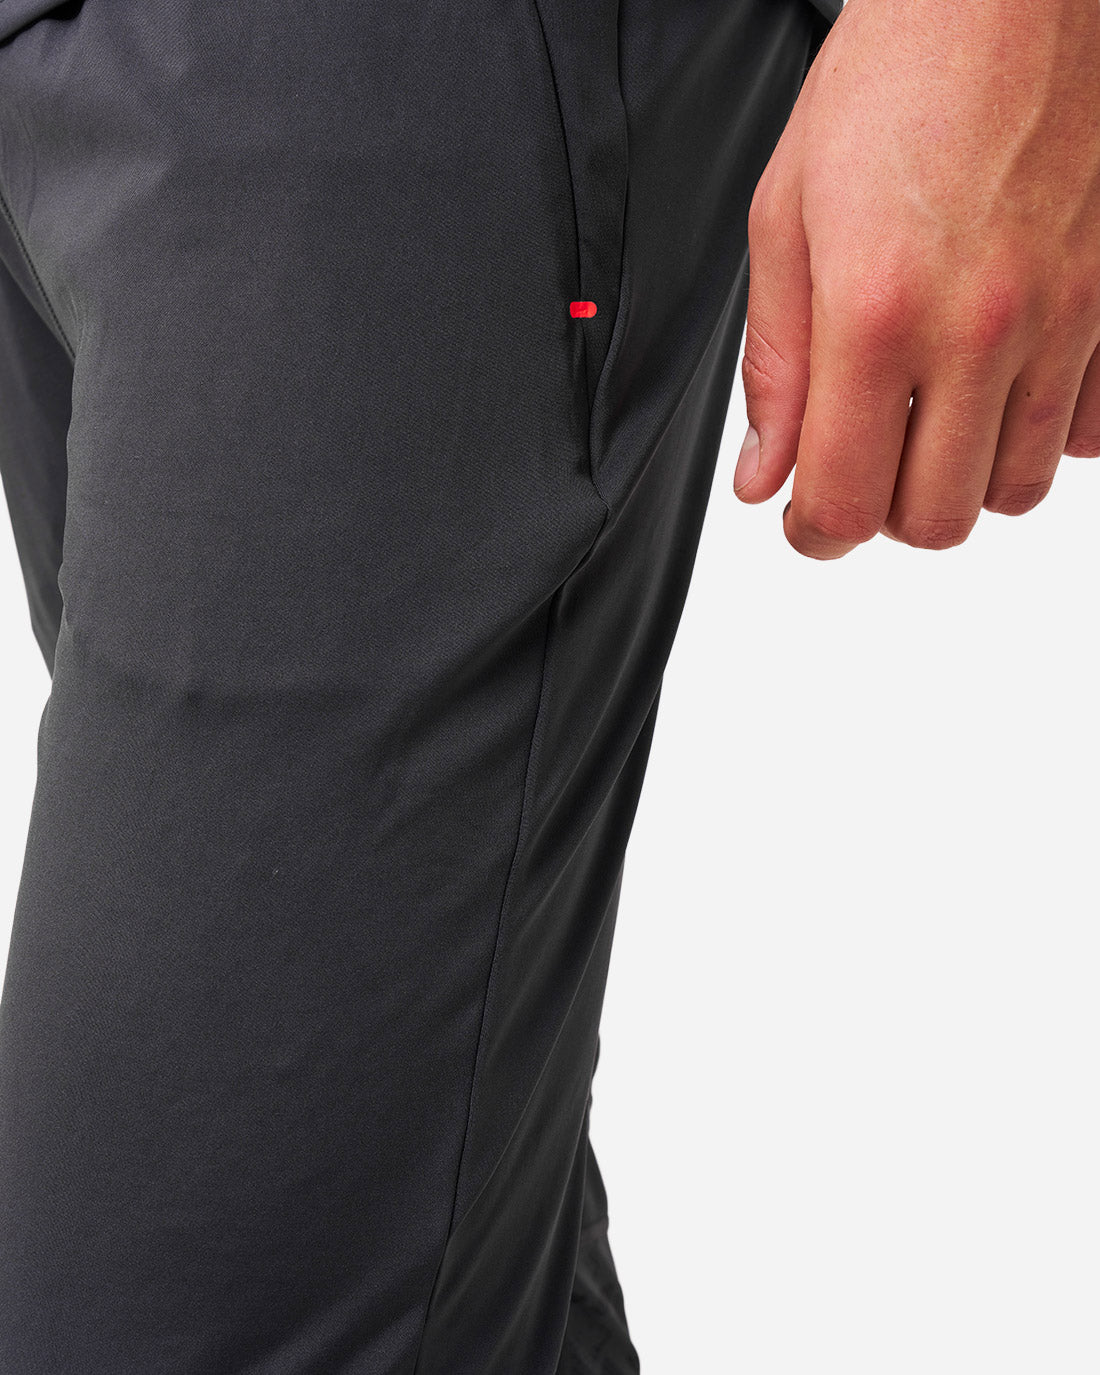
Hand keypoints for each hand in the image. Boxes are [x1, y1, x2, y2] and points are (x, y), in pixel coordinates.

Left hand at [734, 0, 1099, 557]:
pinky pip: (1089, 434)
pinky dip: (1040, 435)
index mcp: (877, 313)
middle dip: (885, 514)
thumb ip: (776, 366)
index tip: (805, 519)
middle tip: (863, 465)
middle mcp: (979, 330)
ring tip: (929, 425)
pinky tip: (1002, 388)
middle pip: (935, 521)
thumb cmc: (896, 77)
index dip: (815, 534)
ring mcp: (1063, 319)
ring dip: (961, 481)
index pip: (846, 502)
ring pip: (1015, 491)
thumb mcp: (787, 219)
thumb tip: (765, 474)